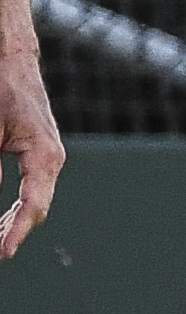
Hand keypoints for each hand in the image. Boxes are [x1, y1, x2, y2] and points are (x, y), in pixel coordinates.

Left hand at [0, 43, 62, 260]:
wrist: (13, 60)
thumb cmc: (1, 90)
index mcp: (45, 155)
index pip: (33, 204)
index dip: (16, 231)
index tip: (3, 254)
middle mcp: (52, 160)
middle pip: (36, 208)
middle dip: (14, 232)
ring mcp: (48, 157)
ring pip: (34, 200)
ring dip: (14, 221)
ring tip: (0, 242)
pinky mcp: (38, 153)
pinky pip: (31, 188)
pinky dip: (16, 206)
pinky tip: (3, 219)